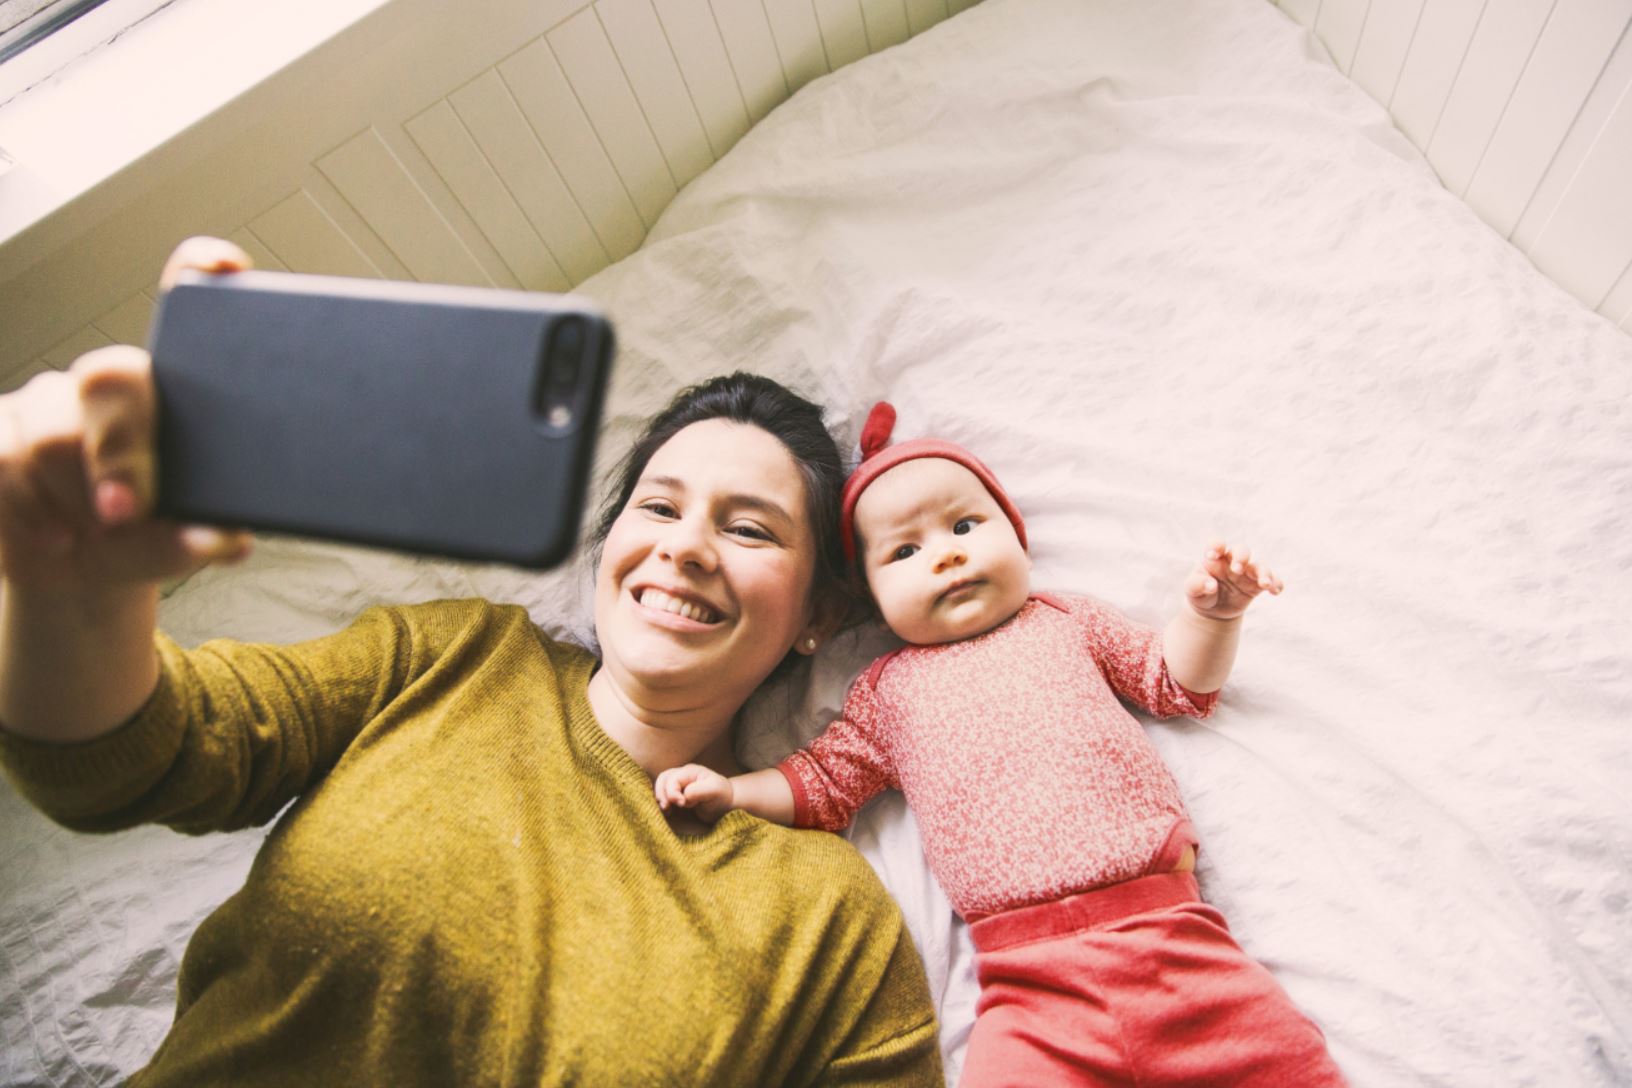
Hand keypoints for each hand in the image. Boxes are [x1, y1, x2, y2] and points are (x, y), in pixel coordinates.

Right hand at [0, 237, 254, 591]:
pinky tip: (52, 536)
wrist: (77, 577)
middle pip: (110, 378)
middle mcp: (106, 383)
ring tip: (91, 535)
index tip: (222, 265)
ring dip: (72, 501)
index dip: (197, 274)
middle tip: (126, 510)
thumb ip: (200, 536)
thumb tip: (228, 539)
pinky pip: (0, 462)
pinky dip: (28, 514)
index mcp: (171, 394)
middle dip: (120, 450)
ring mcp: (45, 401)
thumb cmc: (144, 542)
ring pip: (48, 434)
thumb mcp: (179, 544)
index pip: (184, 313)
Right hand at [653, 764, 734, 823]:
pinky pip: (663, 794)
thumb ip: (698, 791)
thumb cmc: (721, 795)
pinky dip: (662, 802)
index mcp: (690, 771)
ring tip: (666, 810)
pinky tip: (667, 811)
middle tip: (667, 808)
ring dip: (660, 798)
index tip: (682, 804)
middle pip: (663, 779)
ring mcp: (678, 784)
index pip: (673, 779)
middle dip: (661, 794)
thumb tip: (683, 796)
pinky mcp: (676, 794)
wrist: (725, 804)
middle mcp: (681, 775)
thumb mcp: (714, 791)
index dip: (672, 792)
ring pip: (660, 786)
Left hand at [1184, 541, 1283, 621]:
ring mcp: (1247, 572)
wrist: (1213, 610)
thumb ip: (1197, 585)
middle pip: (1242, 550)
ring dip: (1264, 572)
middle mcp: (1232, 561)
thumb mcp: (1192, 590)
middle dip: (1242, 557)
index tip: (1212, 555)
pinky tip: (1275, 591)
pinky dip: (1276, 583)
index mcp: (1214, 558)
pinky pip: (1271, 580)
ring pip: (1259, 565)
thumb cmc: (1201, 593)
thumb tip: (1211, 586)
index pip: (1216, 543)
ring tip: (1264, 584)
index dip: (1216, 545)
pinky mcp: (1257, 585)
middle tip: (1237, 570)